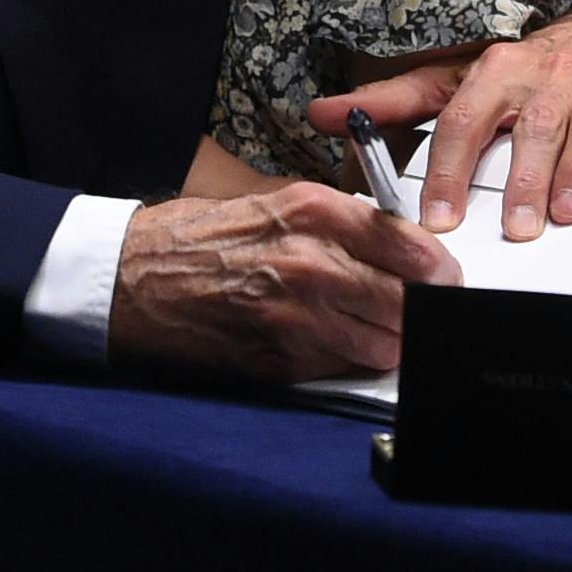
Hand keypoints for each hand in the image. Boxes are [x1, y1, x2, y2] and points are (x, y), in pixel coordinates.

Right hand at [108, 184, 460, 380]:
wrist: (128, 280)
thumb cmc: (195, 239)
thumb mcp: (269, 204)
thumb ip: (334, 223)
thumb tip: (394, 245)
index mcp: (310, 212)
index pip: (407, 242)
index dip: (436, 266)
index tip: (444, 278)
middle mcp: (310, 261)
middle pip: (407, 299)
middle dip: (423, 310)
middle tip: (427, 313)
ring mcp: (296, 316)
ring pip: (383, 343)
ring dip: (389, 342)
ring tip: (381, 333)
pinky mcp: (279, 359)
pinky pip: (342, 367)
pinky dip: (348, 360)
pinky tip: (334, 346)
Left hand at [307, 10, 571, 242]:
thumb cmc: (529, 68)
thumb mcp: (459, 78)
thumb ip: (397, 102)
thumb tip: (322, 113)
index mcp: (496, 72)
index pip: (464, 120)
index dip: (450, 169)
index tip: (440, 217)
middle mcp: (546, 74)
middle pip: (530, 126)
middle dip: (521, 178)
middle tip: (515, 228)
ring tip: (569, 211)